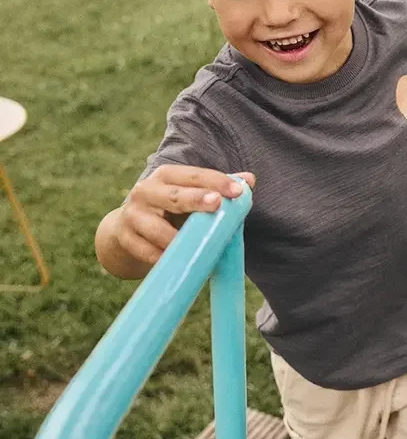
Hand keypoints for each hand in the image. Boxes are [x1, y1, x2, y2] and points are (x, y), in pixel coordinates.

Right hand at [115, 165, 254, 265]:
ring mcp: (132, 215)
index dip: (217, 181)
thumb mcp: (190, 196)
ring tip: (199, 245)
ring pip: (157, 228)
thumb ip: (218, 188)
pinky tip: (176, 263)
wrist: (126, 230)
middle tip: (217, 203)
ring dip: (178, 239)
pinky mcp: (124, 239)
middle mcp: (146, 191)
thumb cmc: (169, 211)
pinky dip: (162, 258)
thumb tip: (249, 180)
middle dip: (196, 200)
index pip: (194, 175)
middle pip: (173, 196)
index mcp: (166, 176)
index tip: (239, 191)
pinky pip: (147, 252)